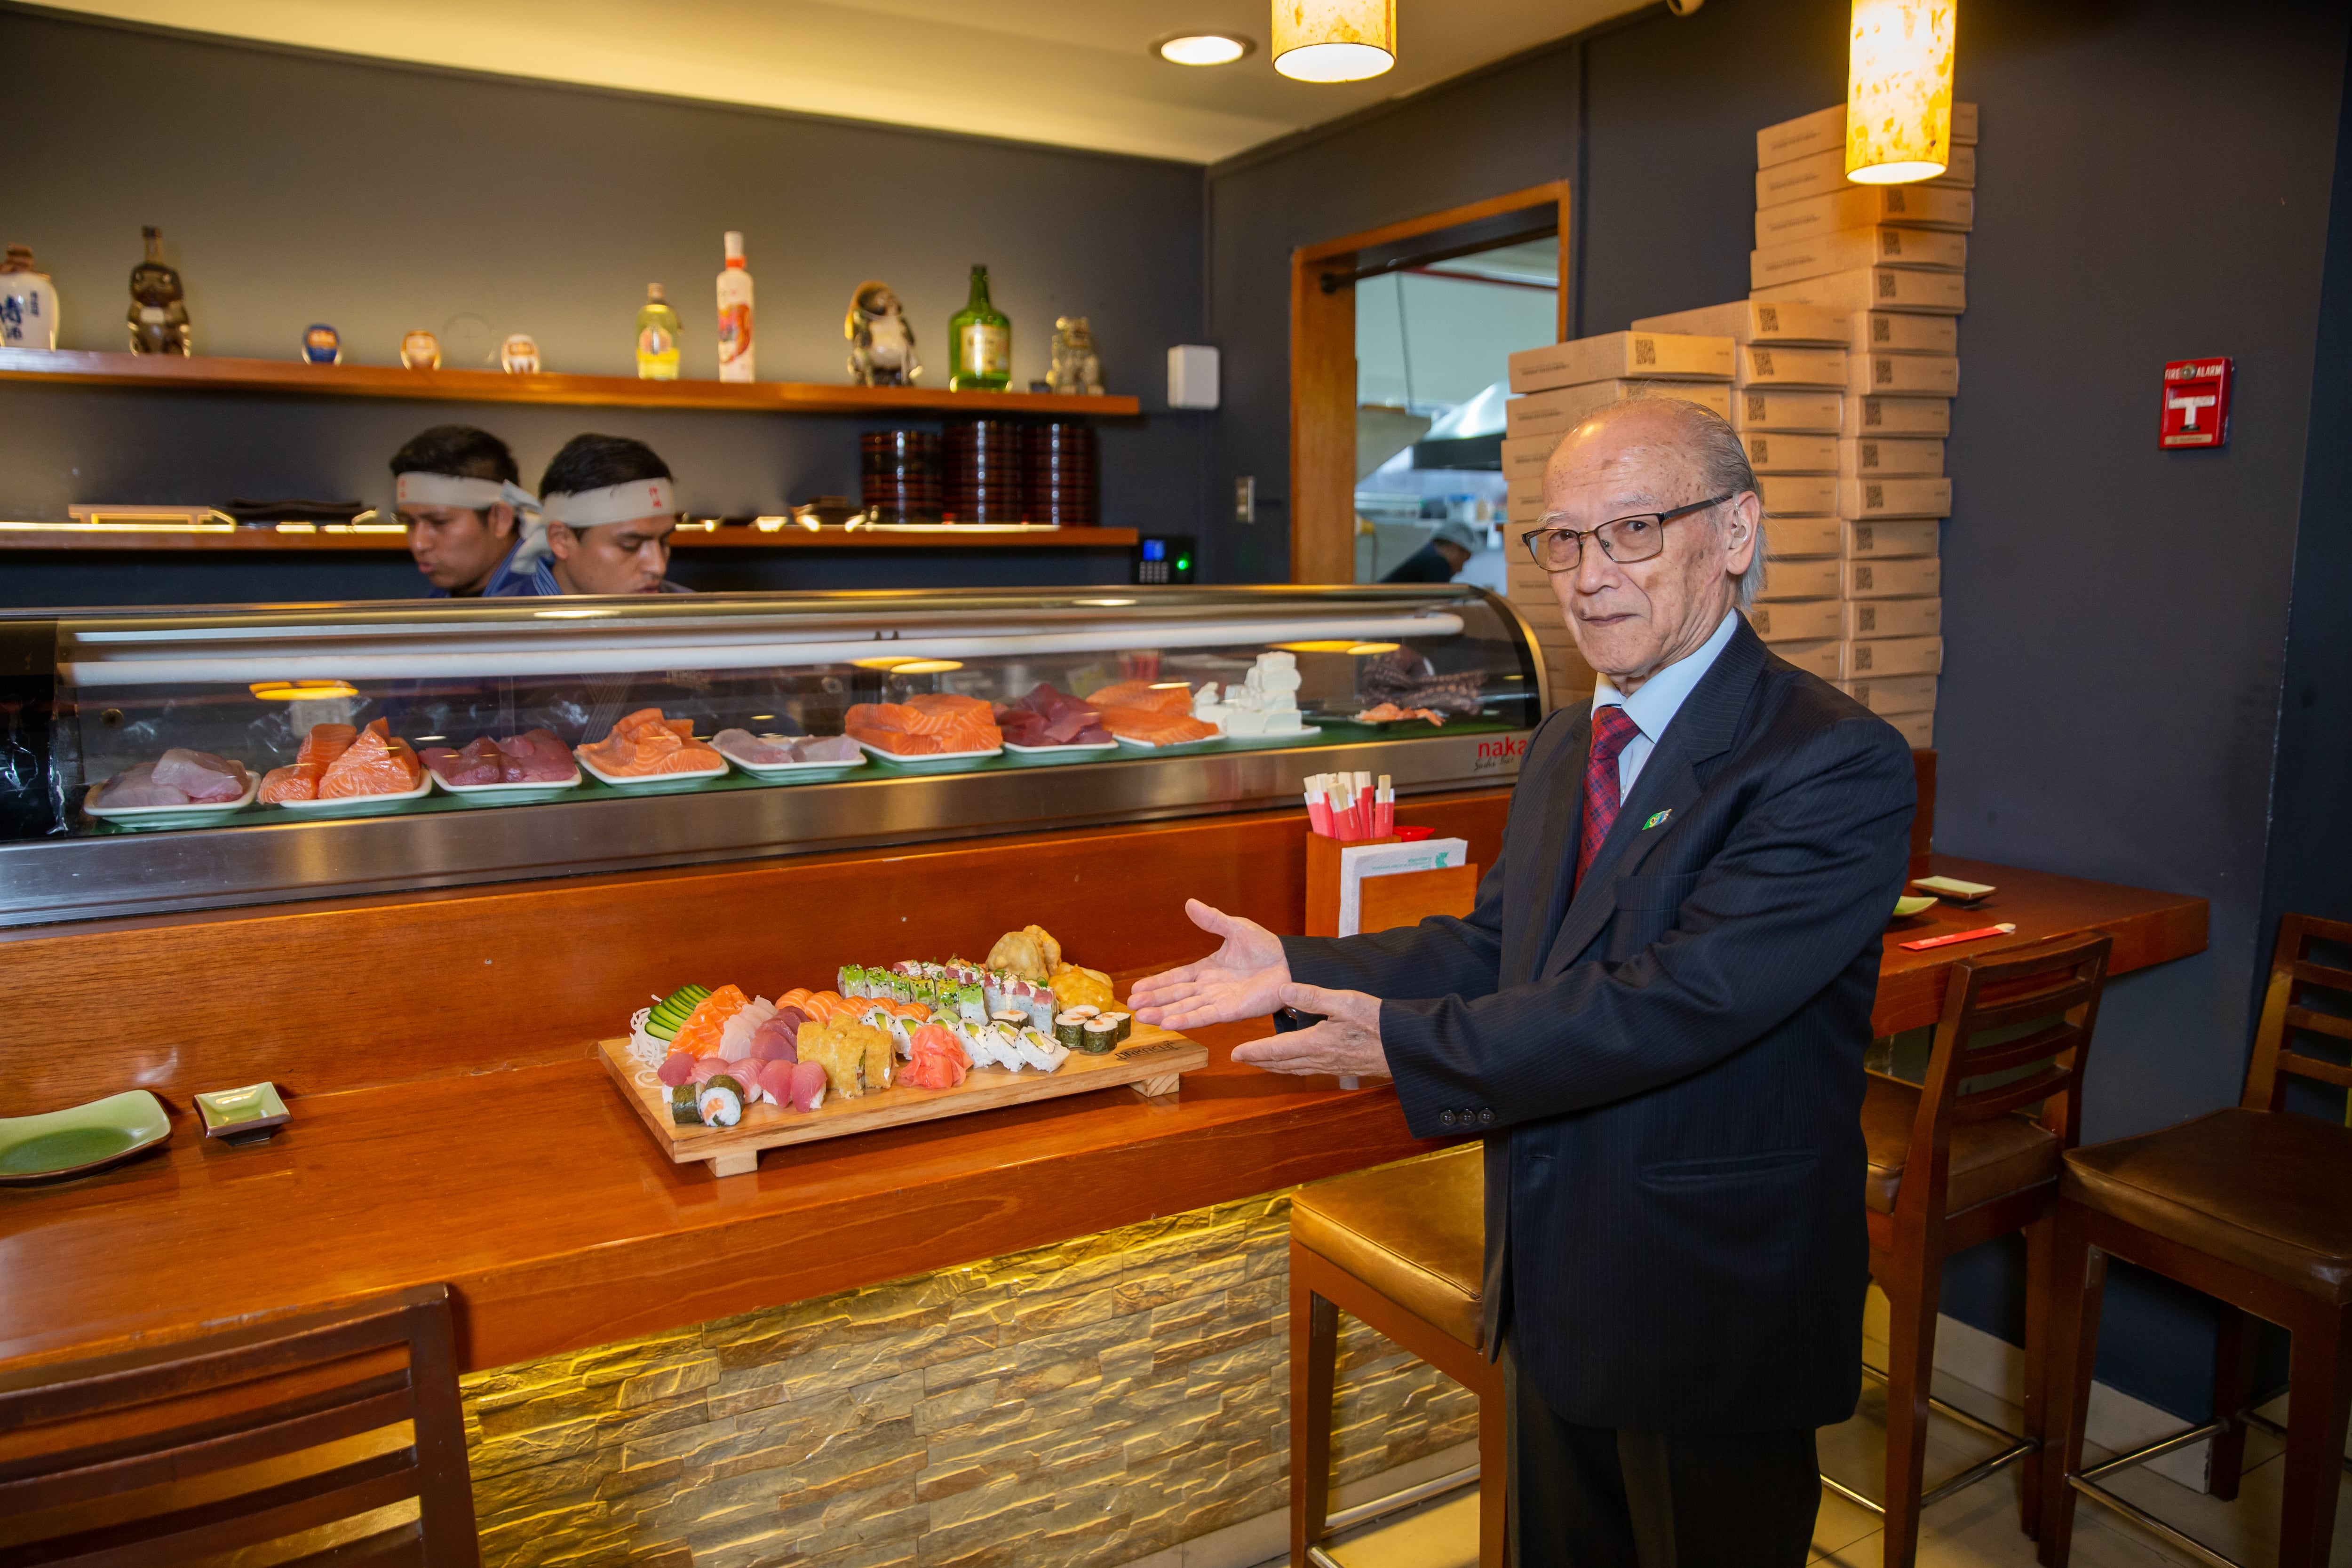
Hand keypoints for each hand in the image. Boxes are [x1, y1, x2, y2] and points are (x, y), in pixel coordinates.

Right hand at [1129, 899, 1291, 1028]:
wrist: (1290, 963)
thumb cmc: (1266, 947)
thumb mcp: (1235, 928)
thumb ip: (1212, 920)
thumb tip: (1190, 903)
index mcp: (1208, 970)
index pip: (1176, 977)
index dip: (1157, 983)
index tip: (1137, 989)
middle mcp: (1210, 988)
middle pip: (1176, 995)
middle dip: (1154, 1001)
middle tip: (1131, 1006)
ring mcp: (1219, 1001)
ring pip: (1186, 1008)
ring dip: (1164, 1013)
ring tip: (1142, 1018)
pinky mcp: (1231, 1011)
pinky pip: (1205, 1015)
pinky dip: (1187, 1019)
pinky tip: (1169, 1023)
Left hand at [1231, 983, 1388, 1080]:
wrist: (1407, 1048)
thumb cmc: (1379, 1023)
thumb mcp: (1345, 1001)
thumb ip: (1313, 996)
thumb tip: (1282, 989)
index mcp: (1316, 1043)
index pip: (1276, 1050)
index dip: (1253, 1051)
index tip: (1235, 1053)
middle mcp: (1320, 1060)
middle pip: (1281, 1064)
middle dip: (1259, 1061)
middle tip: (1241, 1059)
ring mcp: (1332, 1067)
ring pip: (1295, 1069)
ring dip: (1275, 1067)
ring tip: (1262, 1063)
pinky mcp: (1344, 1069)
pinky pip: (1310, 1071)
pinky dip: (1294, 1068)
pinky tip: (1298, 1064)